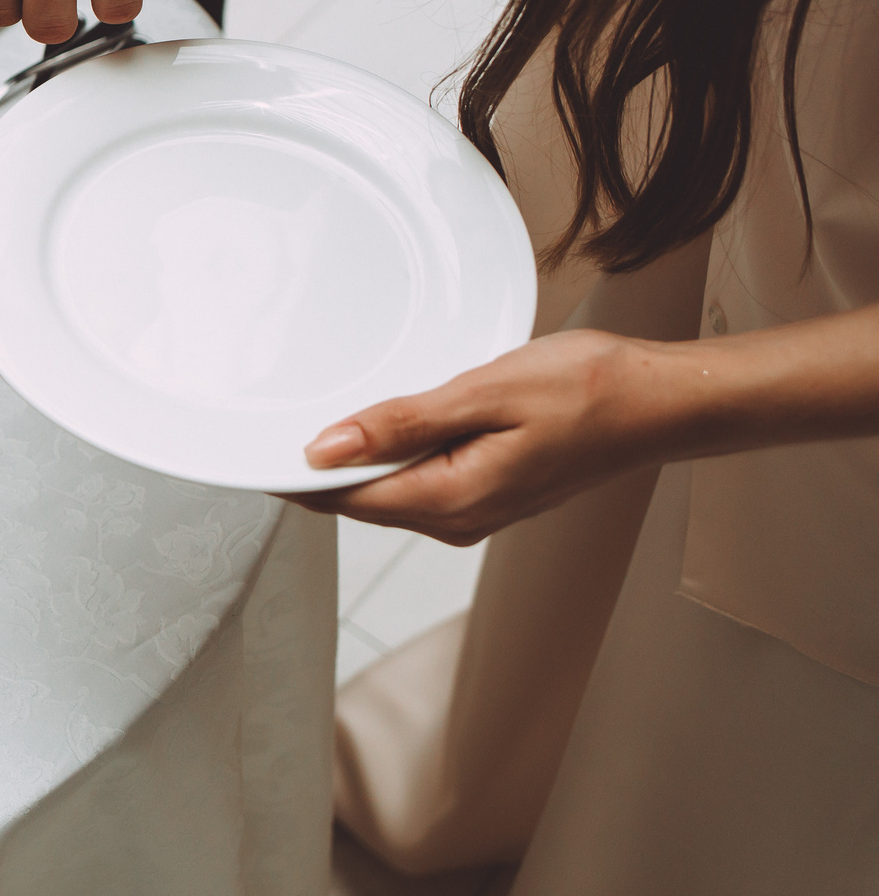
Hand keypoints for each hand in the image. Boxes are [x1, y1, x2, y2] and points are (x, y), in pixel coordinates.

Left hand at [284, 331, 682, 544]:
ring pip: (388, 491)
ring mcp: (477, 510)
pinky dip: (392, 455)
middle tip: (270, 416)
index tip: (247, 446)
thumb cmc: (587, 389)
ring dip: (354, 460)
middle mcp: (458, 518)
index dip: (290, 475)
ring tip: (316, 411)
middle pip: (359, 501)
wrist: (661, 401)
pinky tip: (383, 421)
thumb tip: (325, 448)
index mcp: (450, 499)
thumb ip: (402, 423)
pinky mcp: (490, 492)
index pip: (342, 500)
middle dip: (315, 467)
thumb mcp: (483, 394)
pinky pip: (419, 481)